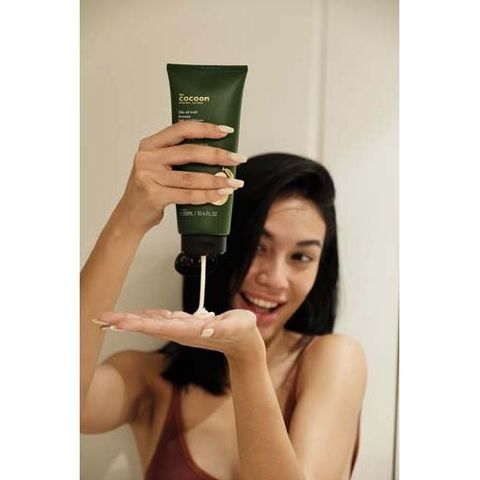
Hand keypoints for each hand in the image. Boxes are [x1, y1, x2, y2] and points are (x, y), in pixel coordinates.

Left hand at [95, 308, 264, 359]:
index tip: (118, 323)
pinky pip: (160, 319)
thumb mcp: (237, 327)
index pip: (158, 326)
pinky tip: (135, 315)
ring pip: (150, 322)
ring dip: (129, 320)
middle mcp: (180, 331)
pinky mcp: (184, 325)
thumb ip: (221, 328)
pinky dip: (145, 317)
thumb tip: (204, 330)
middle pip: (147, 325)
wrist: (243, 345)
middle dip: (123, 322)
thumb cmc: (242, 332)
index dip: (138, 324)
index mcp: (189, 331)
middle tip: (99, 319)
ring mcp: (180, 329)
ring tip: (109, 318)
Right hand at [115, 121, 246, 234]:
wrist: (130, 215)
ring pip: (191, 177)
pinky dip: (207, 196)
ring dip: (217, 180)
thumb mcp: (158, 166)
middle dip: (219, 155)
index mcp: (150, 144)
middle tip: (238, 159)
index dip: (206, 128)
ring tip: (234, 182)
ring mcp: (148, 177)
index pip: (181, 129)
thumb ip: (178, 156)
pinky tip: (220, 195)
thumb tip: (216, 154)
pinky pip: (187, 195)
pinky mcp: (154, 196)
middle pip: (190, 152)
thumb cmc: (150, 189)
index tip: (226, 131)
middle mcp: (147, 158)